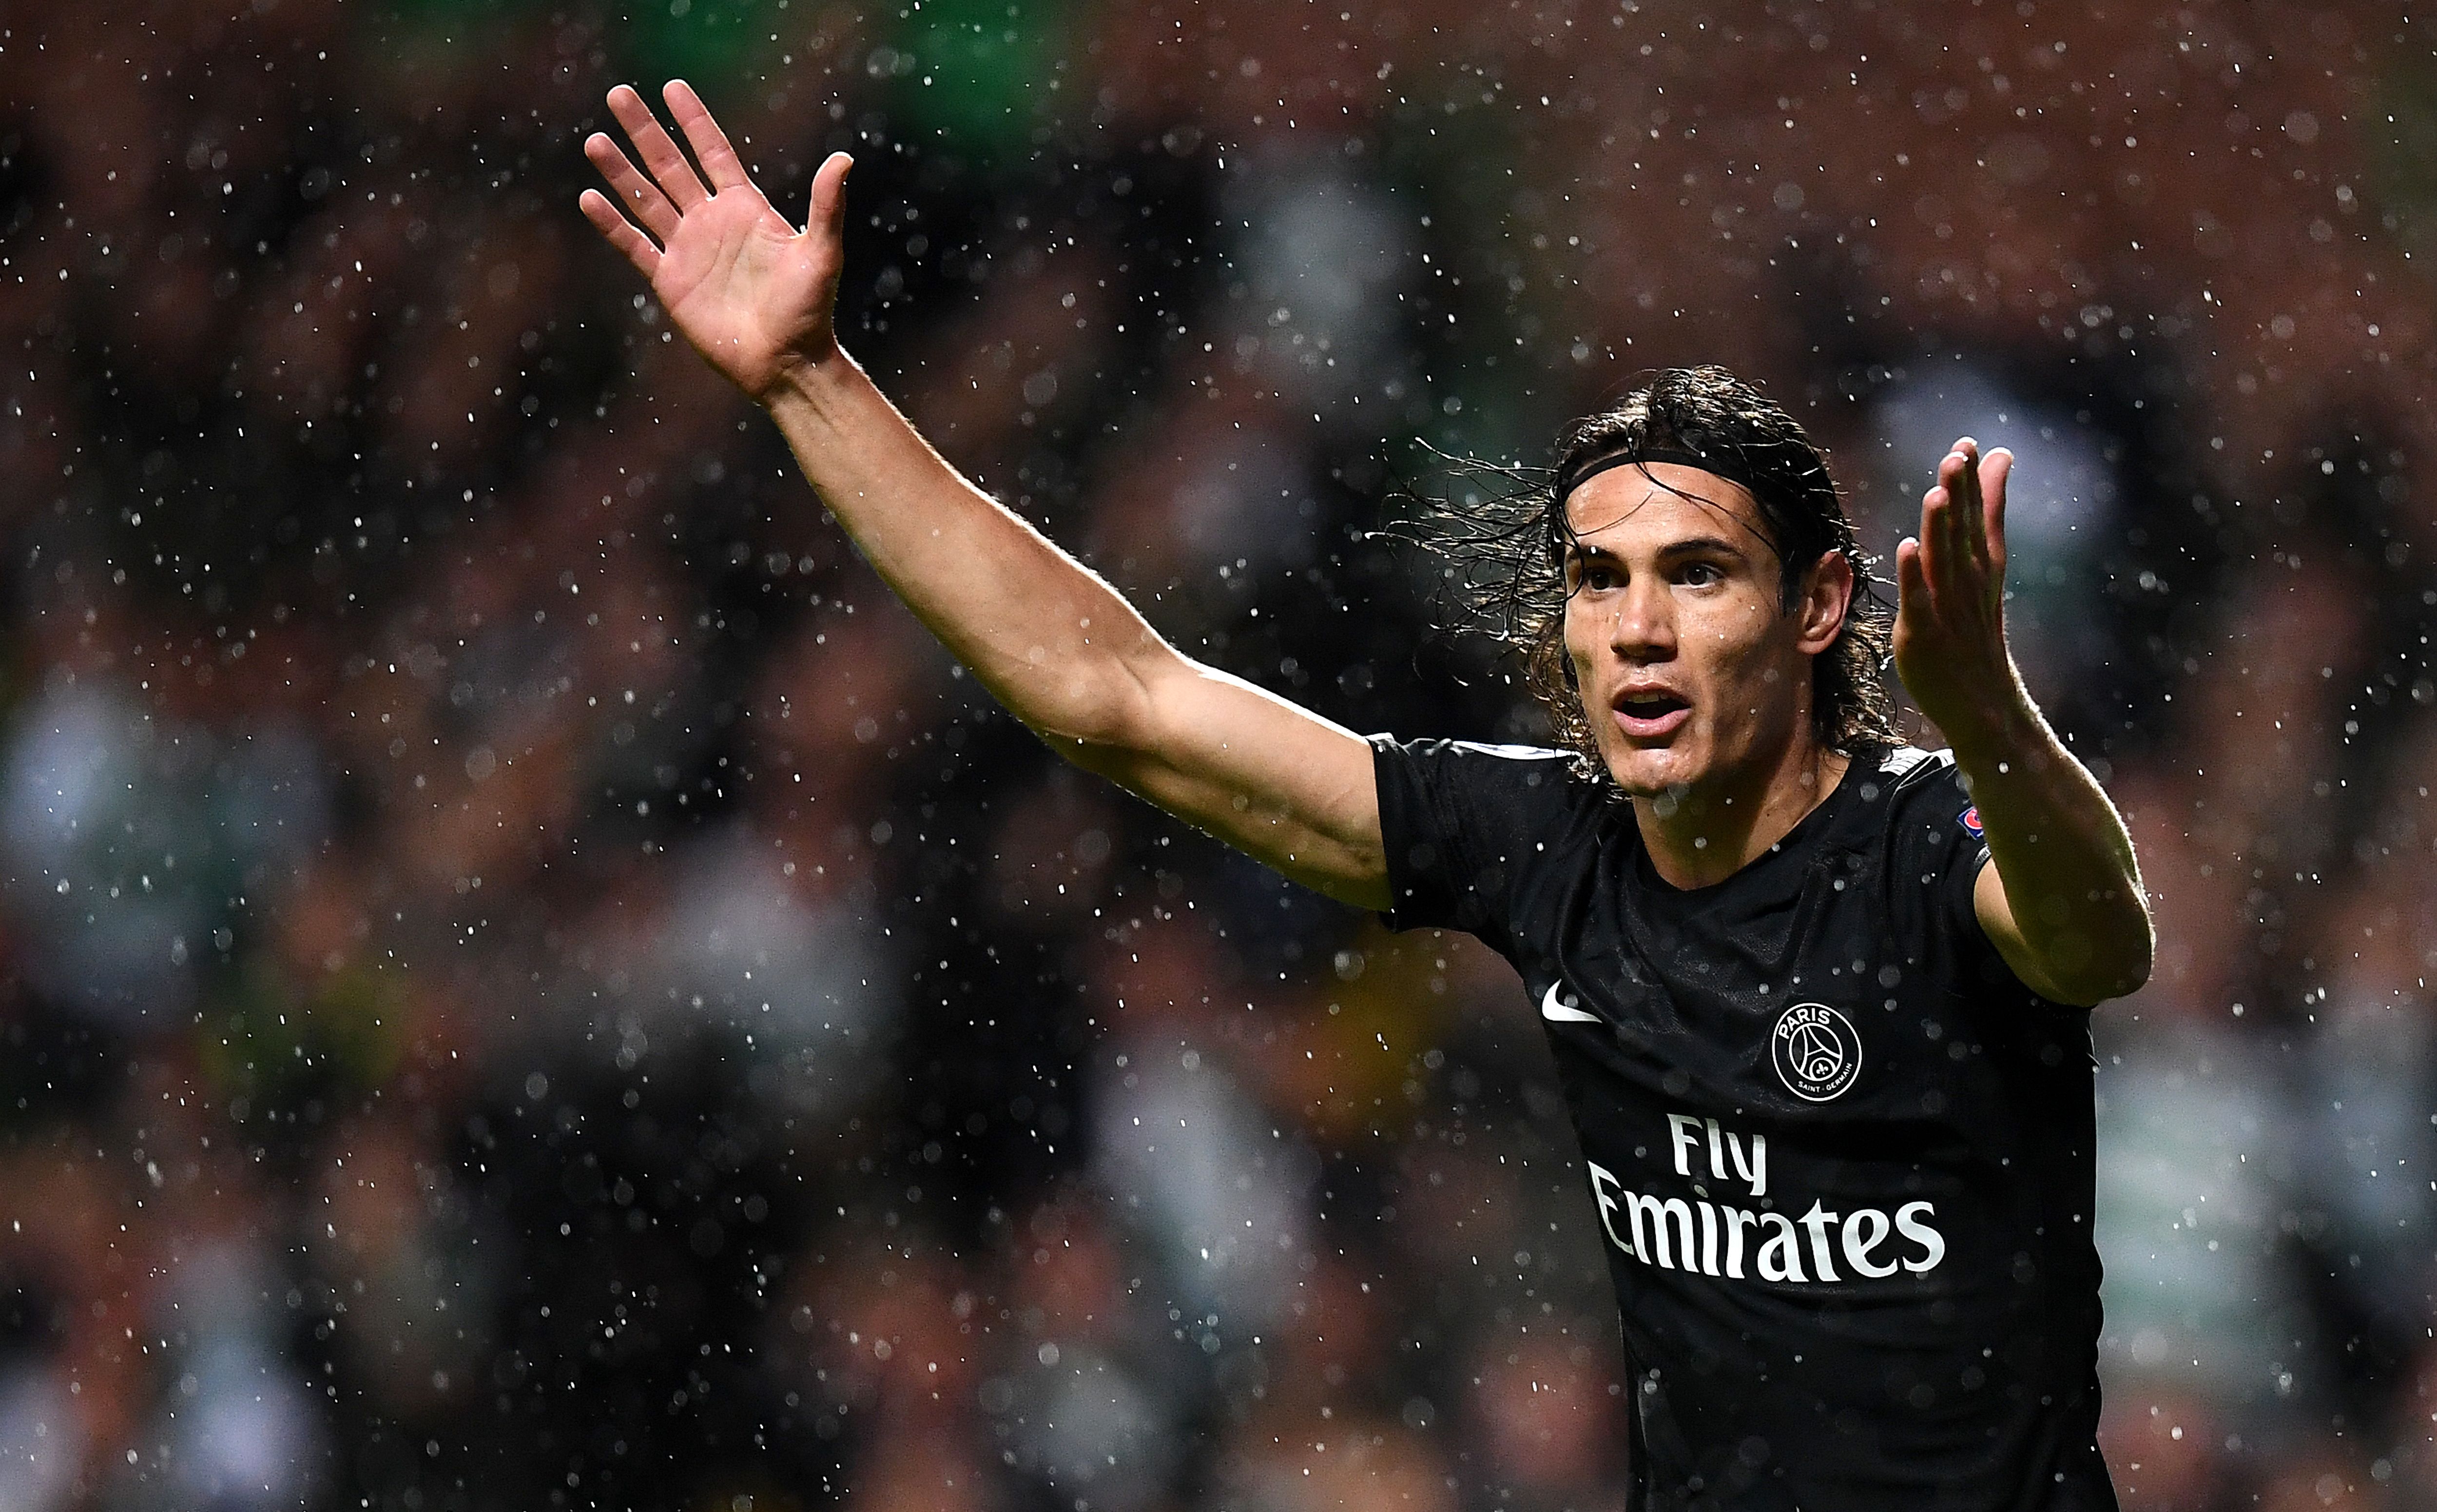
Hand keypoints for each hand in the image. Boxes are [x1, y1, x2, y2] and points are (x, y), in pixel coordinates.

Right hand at [579, 81, 851, 402]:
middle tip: (619, 93)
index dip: (694, 120)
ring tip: (595, 139)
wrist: (784, 362)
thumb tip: (844, 159)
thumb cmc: (809, 310)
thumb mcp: (821, 253)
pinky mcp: (670, 281)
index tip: (672, 86)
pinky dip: (612, 224)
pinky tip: (589, 198)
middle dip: (645, 131)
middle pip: (671, 165)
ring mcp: (687, 249)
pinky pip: (635, 246)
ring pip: (646, 199)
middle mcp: (712, 222)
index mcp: (746, 208)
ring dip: (620, 171)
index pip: (714, 152)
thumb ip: (827, 206)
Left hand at [1893, 438, 2023, 748]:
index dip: (1975, 482)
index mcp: (1982, 567)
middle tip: (1959, 453)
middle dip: (1961, 494)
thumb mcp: (1985, 571)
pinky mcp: (1923, 634)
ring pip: (1944, 560)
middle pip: (1963, 532)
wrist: (1983, 703)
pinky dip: (1915, 576)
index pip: (1979, 518)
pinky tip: (1907, 547)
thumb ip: (1986, 517)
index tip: (1970, 444)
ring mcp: (1947, 609)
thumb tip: (1999, 462)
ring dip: (1940, 526)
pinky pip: (1918, 601)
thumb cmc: (1975, 631)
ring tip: (1938, 490)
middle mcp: (1968, 583)